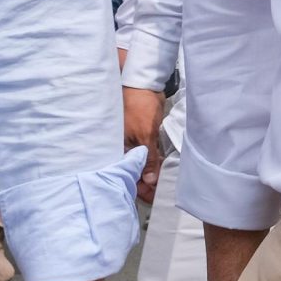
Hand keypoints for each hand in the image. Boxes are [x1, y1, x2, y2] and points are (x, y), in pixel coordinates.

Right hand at [124, 88, 165, 203]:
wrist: (144, 84)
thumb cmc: (139, 107)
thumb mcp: (144, 135)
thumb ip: (148, 159)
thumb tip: (149, 181)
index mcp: (117, 149)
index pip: (125, 174)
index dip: (138, 187)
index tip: (152, 197)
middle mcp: (123, 148)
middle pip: (132, 172)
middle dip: (145, 184)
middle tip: (160, 193)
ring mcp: (132, 142)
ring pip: (140, 164)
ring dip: (150, 173)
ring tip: (162, 185)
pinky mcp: (142, 136)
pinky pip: (146, 154)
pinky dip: (153, 162)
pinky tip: (161, 170)